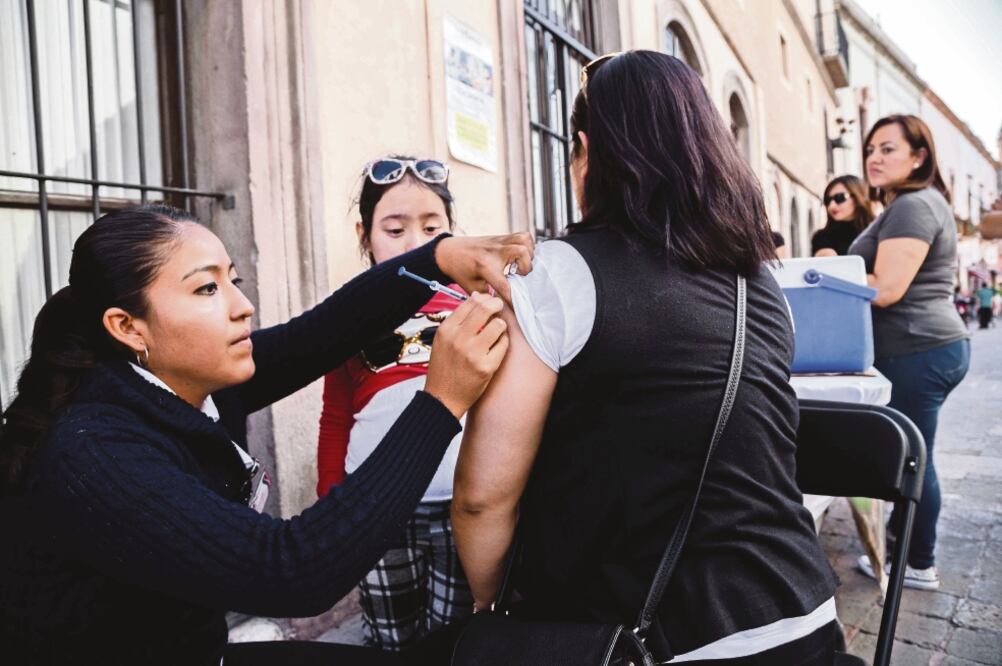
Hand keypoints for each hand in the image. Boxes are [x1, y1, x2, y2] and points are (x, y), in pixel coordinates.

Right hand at [425, 293, 508, 418]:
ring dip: (501, 325)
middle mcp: (458, 339)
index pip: (470, 303)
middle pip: (485, 309)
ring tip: (497, 331)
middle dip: (497, 305)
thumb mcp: (443, 340)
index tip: (490, 301)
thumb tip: (477, 296)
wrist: (443, 398)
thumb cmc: (444, 368)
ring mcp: (473, 353)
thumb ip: (459, 319)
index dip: (484, 298)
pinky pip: (503, 345)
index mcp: (446, 330)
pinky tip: (496, 347)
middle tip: (500, 307)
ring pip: (498, 325)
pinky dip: (503, 343)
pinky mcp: (486, 367)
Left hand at [435, 233, 534, 303]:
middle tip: (520, 276)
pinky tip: (521, 257)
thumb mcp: (472, 288)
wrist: (449, 251)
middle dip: (526, 267)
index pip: (506, 284)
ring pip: (524, 240)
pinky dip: (527, 245)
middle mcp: (494, 251)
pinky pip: (523, 235)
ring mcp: (499, 241)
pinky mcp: (502, 237)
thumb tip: (502, 313)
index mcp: (485, 266)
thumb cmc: (460, 270)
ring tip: (522, 265)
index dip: (514, 299)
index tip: (520, 309)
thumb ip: (488, 299)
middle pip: (521, 252)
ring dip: (528, 254)